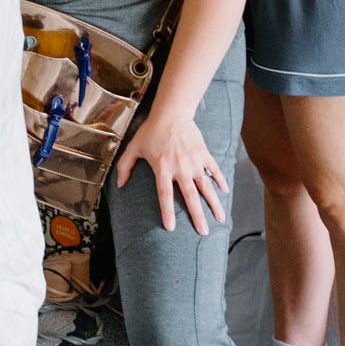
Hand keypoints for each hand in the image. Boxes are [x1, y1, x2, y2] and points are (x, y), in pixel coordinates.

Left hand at [114, 112, 226, 235]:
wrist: (171, 113)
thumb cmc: (151, 131)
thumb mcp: (134, 147)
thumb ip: (125, 166)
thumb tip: (119, 185)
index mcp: (162, 168)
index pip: (165, 195)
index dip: (167, 212)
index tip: (171, 228)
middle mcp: (180, 167)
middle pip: (190, 196)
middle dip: (197, 215)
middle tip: (203, 232)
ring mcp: (194, 161)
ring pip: (206, 186)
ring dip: (214, 203)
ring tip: (220, 219)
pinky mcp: (204, 154)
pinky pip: (214, 170)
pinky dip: (220, 180)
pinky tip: (225, 192)